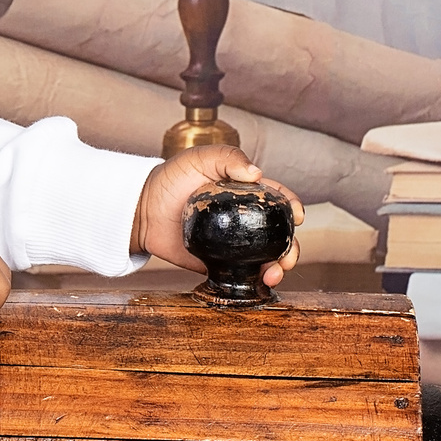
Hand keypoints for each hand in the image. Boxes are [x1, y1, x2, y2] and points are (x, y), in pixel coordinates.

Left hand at [130, 146, 305, 286]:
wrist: (143, 209)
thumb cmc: (172, 178)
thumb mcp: (201, 157)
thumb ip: (229, 159)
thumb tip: (257, 173)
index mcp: (247, 193)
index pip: (279, 200)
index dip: (294, 208)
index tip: (297, 216)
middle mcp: (246, 220)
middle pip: (280, 235)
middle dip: (292, 247)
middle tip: (287, 257)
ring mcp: (234, 243)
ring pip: (266, 257)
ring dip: (278, 268)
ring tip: (274, 274)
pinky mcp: (219, 262)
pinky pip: (241, 274)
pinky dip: (255, 281)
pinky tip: (259, 283)